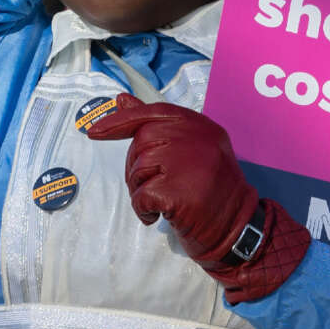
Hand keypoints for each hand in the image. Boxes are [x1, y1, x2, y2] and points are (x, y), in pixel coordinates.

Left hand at [85, 95, 307, 303]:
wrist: (235, 228)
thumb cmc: (209, 189)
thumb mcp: (190, 149)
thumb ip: (156, 125)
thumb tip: (120, 100)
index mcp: (201, 125)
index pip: (154, 112)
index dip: (121, 121)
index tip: (94, 131)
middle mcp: (197, 138)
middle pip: (142, 142)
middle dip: (137, 167)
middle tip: (154, 186)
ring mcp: (189, 163)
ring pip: (139, 169)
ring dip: (141, 190)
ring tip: (163, 202)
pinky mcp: (179, 192)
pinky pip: (141, 196)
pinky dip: (143, 210)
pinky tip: (159, 216)